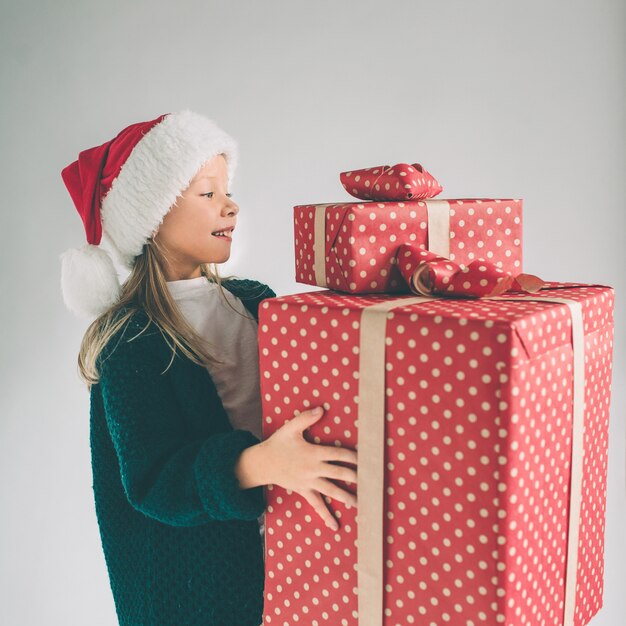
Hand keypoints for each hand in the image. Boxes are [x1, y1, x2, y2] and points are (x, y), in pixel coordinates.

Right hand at [260, 406, 357, 530]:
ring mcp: (310, 482)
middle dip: (356, 477)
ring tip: (362, 503)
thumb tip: (321, 409)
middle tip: (372, 481)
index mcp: (313, 453)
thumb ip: (306, 418)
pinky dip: (326, 516)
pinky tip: (335, 526)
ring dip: (348, 497)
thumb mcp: (290, 428)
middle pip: (339, 473)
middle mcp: (314, 469)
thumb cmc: (278, 444)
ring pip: (332, 491)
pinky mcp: (304, 491)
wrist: (263, 463)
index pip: (338, 454)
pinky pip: (317, 505)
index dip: (353, 456)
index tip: (367, 458)